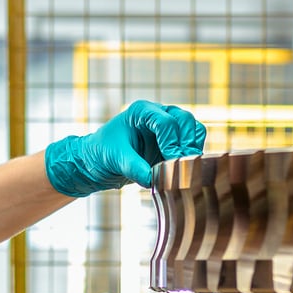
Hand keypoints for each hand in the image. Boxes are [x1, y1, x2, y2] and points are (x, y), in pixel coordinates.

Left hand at [44, 100, 206, 197]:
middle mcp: (158, 114)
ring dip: (193, 148)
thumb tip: (153, 181)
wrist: (99, 162)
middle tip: (184, 164)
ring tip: (188, 167)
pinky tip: (186, 169)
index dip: (172, 142)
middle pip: (185, 120)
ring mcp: (168, 128)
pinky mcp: (173, 143)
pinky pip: (191, 144)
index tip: (172, 161)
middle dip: (187, 143)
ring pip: (193, 130)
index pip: (166, 121)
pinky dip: (193, 155)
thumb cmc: (103, 153)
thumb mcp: (116, 159)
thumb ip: (134, 168)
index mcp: (142, 111)